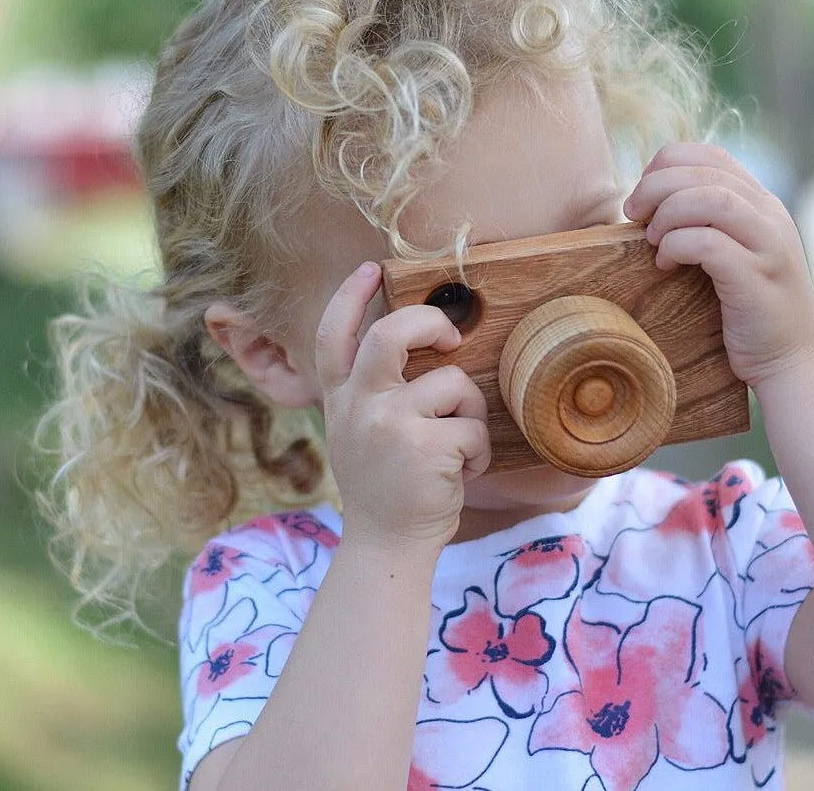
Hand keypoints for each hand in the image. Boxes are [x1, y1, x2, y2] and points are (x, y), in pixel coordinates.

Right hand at [315, 262, 490, 548]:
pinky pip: (474, 427)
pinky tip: (462, 473)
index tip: (371, 269)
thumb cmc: (385, 486)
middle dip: (430, 321)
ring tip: (459, 446)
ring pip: (453, 383)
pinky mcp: (425, 447)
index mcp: (340, 398)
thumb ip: (371, 393)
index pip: (333, 335)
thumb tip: (418, 347)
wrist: (387, 545)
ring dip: (470, 414)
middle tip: (451, 336)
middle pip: (392, 333)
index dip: (350, 296)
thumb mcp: (358, 433)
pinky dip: (480, 451)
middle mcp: (359, 405)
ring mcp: (389, 425)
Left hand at [623, 143, 813, 387]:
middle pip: (704, 172)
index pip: (711, 155)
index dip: (668, 164)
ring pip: (711, 199)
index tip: (643, 196)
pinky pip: (709, 244)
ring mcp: (767, 246)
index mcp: (761, 204)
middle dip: (656, 186)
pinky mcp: (756, 279)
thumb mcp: (734, 256)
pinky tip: (665, 265)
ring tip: (652, 240)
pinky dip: (677, 246)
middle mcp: (769, 216)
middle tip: (633, 215)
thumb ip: (708, 226)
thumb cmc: (749, 311)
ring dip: (668, 213)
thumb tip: (649, 208)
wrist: (794, 359)